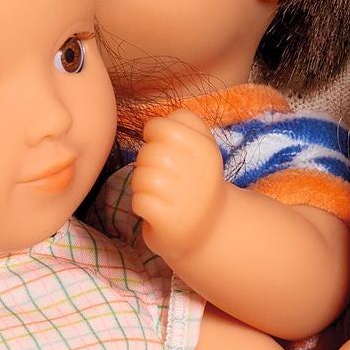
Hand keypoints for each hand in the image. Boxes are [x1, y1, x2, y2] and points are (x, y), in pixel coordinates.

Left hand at [131, 109, 227, 263]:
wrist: (210, 228)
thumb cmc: (196, 180)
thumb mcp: (202, 146)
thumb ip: (186, 123)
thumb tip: (159, 121)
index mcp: (206, 149)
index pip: (161, 125)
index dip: (154, 134)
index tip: (165, 147)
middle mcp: (200, 172)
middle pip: (149, 152)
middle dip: (147, 163)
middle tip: (163, 175)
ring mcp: (187, 198)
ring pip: (142, 176)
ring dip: (143, 186)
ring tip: (159, 193)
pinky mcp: (172, 220)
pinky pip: (139, 201)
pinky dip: (142, 205)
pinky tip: (157, 209)